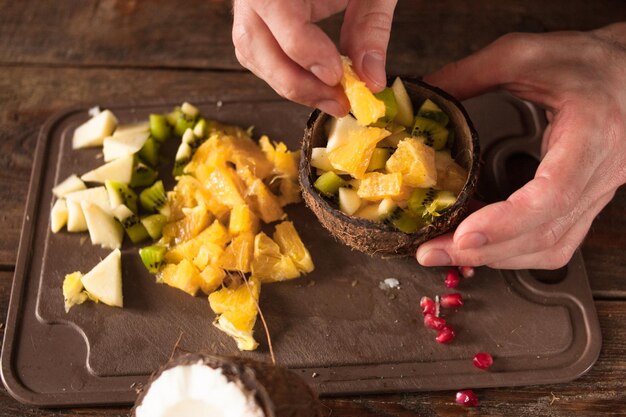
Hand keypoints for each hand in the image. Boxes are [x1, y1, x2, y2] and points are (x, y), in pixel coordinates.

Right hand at [232, 0, 397, 116]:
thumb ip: (370, 27)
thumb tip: (371, 82)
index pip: (276, 10)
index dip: (304, 49)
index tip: (336, 76)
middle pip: (253, 42)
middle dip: (296, 82)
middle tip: (339, 102)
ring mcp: (248, 5)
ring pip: (251, 54)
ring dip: (291, 85)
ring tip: (332, 99)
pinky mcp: (254, 21)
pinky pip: (257, 55)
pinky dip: (285, 76)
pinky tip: (317, 86)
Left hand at [416, 23, 625, 268]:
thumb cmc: (588, 61)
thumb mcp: (524, 53)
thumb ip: (470, 73)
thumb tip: (423, 94)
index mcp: (592, 132)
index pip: (554, 193)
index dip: (507, 221)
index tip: (463, 235)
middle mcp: (599, 173)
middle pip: (544, 233)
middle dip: (483, 250)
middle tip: (431, 251)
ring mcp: (596, 194)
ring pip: (550, 247)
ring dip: (494, 257)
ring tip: (444, 250)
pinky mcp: (584, 202)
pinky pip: (554, 242)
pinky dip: (512, 251)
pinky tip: (478, 243)